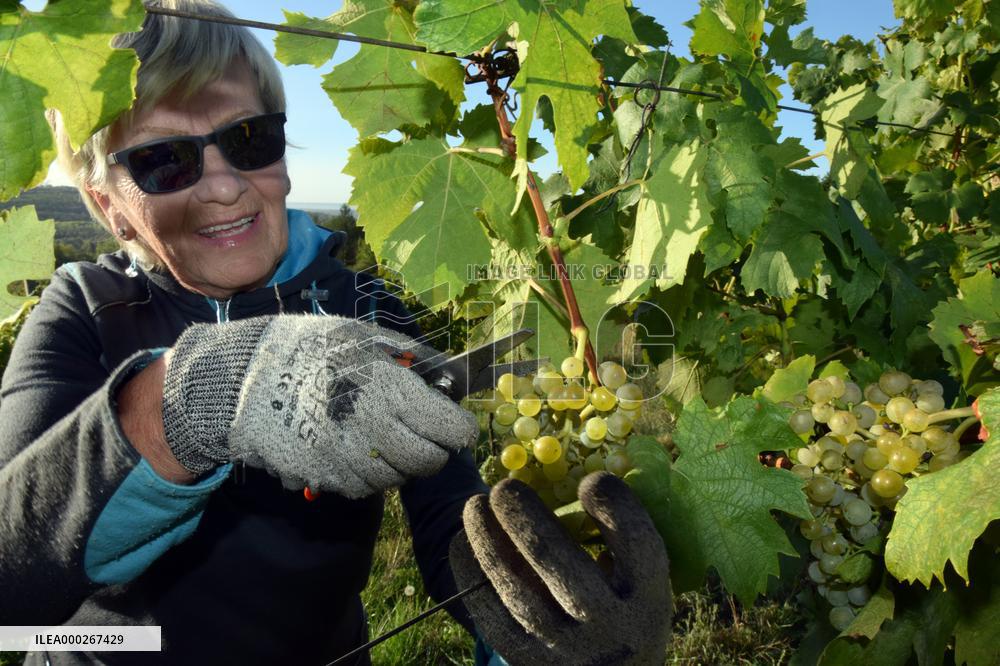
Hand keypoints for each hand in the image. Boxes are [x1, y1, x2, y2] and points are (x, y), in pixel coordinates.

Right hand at [161, 314, 478, 497]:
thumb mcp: (363, 335)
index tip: (456, 426)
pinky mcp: (324, 477)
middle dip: (434, 451)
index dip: (458, 429)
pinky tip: (360, 452)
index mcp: (389, 389)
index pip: (447, 427)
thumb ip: (410, 356)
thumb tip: (448, 377)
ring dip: (401, 465)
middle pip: (427, 461)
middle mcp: (373, 429)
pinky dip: (370, 476)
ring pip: (396, 479)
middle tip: (427, 438)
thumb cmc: (310, 349)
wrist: (244, 379)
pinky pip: (363, 487)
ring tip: (389, 441)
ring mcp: (347, 458)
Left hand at [449, 472, 671, 665]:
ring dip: (487, 540)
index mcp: (650, 599)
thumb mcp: (646, 586)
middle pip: (558, 561)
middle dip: (524, 516)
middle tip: (505, 488)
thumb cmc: (627, 610)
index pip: (636, 543)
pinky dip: (471, 574)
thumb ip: (624, 543)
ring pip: (516, 589)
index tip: (591, 481)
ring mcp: (566, 649)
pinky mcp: (528, 661)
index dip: (614, 505)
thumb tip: (585, 474)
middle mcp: (610, 627)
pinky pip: (490, 614)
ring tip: (475, 506)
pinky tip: (463, 543)